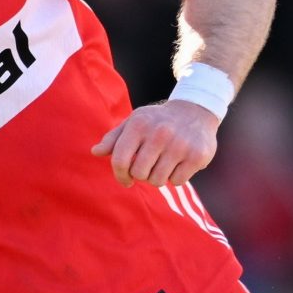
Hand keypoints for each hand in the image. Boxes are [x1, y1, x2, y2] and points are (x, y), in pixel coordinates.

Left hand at [92, 100, 218, 187]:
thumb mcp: (134, 122)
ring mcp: (180, 145)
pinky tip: (178, 164)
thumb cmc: (157, 121)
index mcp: (139, 125)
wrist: (196, 111)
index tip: (126, 180)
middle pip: (139, 174)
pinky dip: (176, 178)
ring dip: (158, 178)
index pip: (120, 161)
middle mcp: (160, 134)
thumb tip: (95, 152)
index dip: (120, 175)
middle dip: (142, 175)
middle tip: (149, 167)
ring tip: (163, 165)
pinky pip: (177, 181)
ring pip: (158, 181)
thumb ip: (114, 138)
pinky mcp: (197, 156)